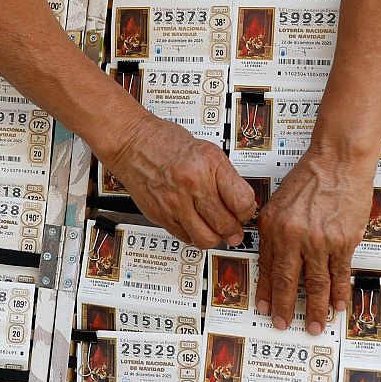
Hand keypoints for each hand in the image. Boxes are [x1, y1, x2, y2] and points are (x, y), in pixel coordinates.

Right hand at [104, 112, 255, 247]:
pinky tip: (194, 225)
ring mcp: (175, 202)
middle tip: (233, 228)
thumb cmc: (167, 143)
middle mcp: (193, 183)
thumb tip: (242, 204)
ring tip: (214, 230)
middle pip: (225, 224)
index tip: (245, 212)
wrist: (133, 143)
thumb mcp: (206, 150)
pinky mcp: (161, 215)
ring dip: (214, 238)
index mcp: (209, 163)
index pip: (241, 201)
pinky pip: (185, 237)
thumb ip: (225, 177)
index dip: (247, 212)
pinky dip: (194, 235)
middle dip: (233, 230)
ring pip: (206, 238)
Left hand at [255, 146, 375, 334]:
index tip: (265, 308)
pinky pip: (339, 274)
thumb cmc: (310, 177)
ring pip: (315, 284)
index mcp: (272, 227)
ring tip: (315, 326)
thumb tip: (273, 257)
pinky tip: (338, 305)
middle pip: (287, 281)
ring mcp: (319, 241)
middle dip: (284, 307)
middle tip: (283, 324)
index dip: (266, 291)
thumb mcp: (279, 202)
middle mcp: (293, 236)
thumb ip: (276, 230)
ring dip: (315, 308)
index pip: (266, 267)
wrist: (337, 161)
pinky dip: (339, 292)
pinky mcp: (343, 242)